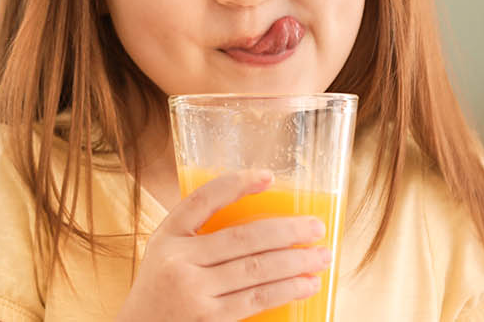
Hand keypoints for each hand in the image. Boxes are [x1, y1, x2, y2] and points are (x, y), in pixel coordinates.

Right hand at [115, 170, 331, 321]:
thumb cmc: (161, 291)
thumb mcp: (166, 255)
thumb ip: (198, 237)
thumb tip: (261, 224)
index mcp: (168, 236)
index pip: (204, 199)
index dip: (237, 184)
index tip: (269, 176)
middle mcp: (179, 260)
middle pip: (244, 237)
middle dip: (288, 230)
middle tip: (316, 227)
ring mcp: (194, 292)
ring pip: (257, 269)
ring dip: (296, 261)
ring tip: (322, 256)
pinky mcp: (210, 319)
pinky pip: (257, 298)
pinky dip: (287, 289)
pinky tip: (306, 284)